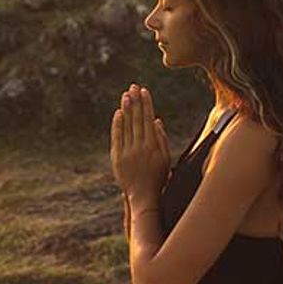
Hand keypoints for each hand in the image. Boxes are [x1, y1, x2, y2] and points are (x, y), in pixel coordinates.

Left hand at [110, 84, 170, 203]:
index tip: (144, 91)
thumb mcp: (165, 158)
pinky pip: (117, 137)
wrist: (142, 196)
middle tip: (133, 87)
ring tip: (126, 95)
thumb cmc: (157, 177)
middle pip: (136, 120)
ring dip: (126, 109)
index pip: (148, 120)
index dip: (146, 104)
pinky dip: (117, 125)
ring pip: (126, 126)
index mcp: (153, 146)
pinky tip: (118, 113)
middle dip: (135, 102)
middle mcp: (139, 147)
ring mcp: (127, 152)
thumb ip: (161, 138)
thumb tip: (155, 120)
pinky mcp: (117, 158)